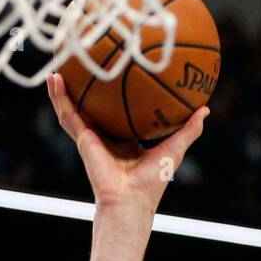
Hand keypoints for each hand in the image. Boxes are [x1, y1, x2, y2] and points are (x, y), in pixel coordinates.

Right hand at [47, 72, 208, 213]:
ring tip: (59, 61)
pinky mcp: (82, 138)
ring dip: (65, 86)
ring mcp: (92, 137)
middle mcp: (106, 137)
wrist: (130, 201)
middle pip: (94, 106)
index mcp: (126, 140)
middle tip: (85, 59)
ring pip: (74, 106)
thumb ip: (189, 129)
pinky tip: (54, 77)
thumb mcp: (174, 149)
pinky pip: (67, 113)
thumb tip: (205, 109)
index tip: (118, 72)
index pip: (119, 113)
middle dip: (88, 85)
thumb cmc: (153, 182)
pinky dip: (59, 96)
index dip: (117, 95)